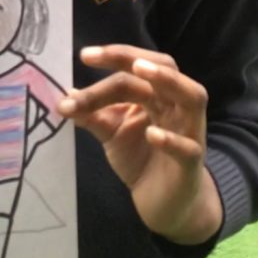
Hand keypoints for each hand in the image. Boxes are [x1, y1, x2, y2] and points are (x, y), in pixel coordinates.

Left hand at [58, 46, 222, 244]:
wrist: (162, 202)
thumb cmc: (140, 158)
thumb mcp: (111, 132)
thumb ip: (92, 114)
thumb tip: (65, 96)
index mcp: (158, 95)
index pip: (139, 66)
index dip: (114, 57)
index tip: (84, 55)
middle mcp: (177, 106)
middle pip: (164, 70)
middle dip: (133, 58)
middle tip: (99, 57)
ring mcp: (189, 132)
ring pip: (192, 96)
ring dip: (168, 80)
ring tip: (140, 72)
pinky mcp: (192, 164)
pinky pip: (188, 147)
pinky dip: (171, 139)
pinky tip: (152, 134)